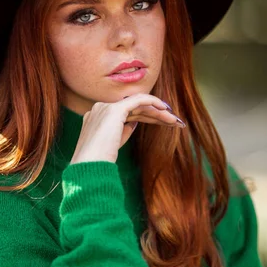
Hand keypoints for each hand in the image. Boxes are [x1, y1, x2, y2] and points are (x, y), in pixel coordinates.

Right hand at [70, 93, 185, 164]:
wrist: (90, 166)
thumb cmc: (99, 162)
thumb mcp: (113, 144)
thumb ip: (122, 130)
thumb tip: (134, 122)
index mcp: (96, 117)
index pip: (127, 113)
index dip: (146, 117)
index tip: (163, 124)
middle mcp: (100, 109)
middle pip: (134, 109)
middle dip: (155, 115)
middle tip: (174, 122)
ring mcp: (105, 108)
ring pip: (138, 105)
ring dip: (159, 113)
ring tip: (175, 121)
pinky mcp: (114, 110)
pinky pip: (139, 100)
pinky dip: (153, 102)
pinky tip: (166, 108)